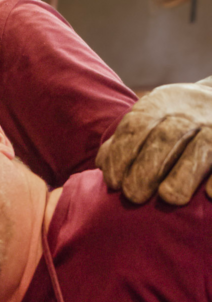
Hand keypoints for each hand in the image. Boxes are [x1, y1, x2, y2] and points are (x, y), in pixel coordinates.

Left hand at [97, 77, 211, 203]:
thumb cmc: (176, 121)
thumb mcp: (150, 119)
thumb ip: (124, 142)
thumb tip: (101, 163)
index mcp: (161, 103)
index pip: (136, 126)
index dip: (122, 155)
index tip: (113, 183)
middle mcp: (191, 111)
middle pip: (166, 137)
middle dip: (146, 169)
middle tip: (134, 196)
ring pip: (202, 148)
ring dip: (183, 175)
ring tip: (169, 197)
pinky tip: (210, 194)